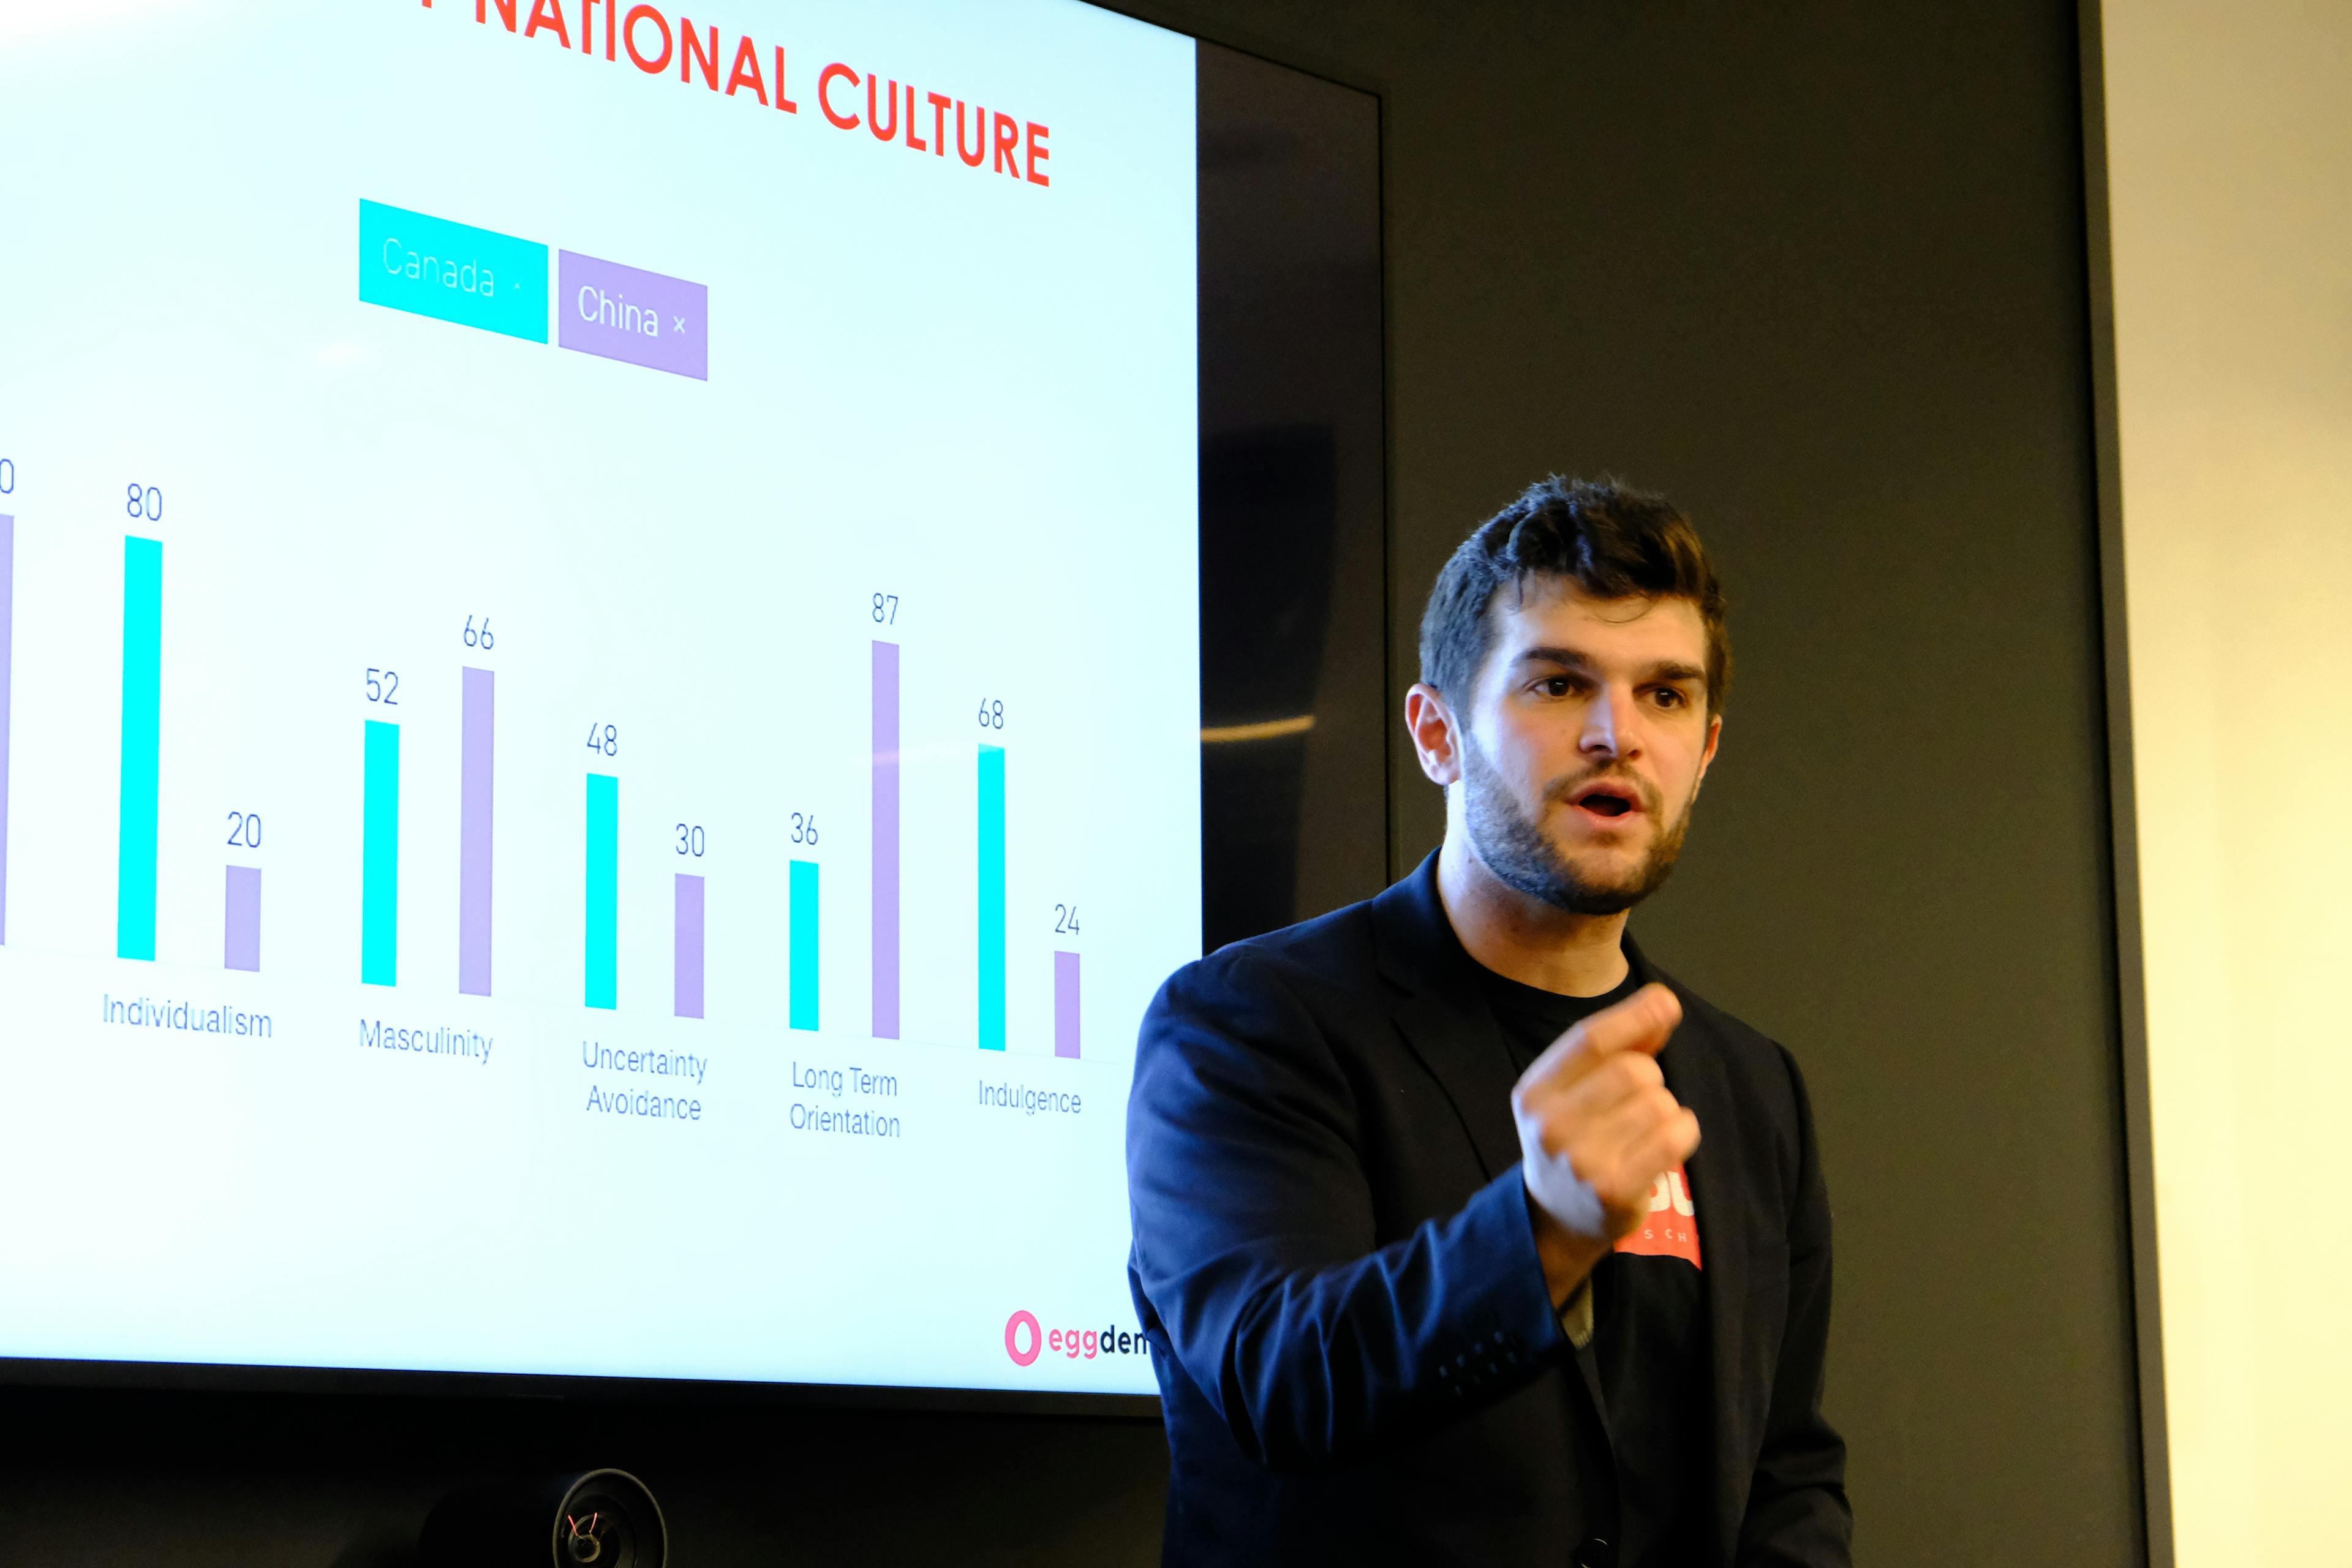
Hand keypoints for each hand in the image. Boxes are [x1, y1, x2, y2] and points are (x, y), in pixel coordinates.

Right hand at [1511, 982, 1700, 1304]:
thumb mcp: (1576, 1090)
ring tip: (1646, 1129)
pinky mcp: (1615, 1189)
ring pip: (1658, 1103)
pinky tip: (1668, 1142)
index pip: (1589, 1039)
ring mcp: (1581, 1160)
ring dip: (1666, 1109)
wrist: (1557, 1217)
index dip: (1633, 1015)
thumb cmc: (1576, 1139)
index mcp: (1535, 1091)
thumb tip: (1663, 1005)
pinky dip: (1684, 1131)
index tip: (1667, 1003)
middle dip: (1650, 1078)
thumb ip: (1619, 1046)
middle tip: (1639, 1102)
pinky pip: (1674, 1136)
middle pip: (1632, 1070)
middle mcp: (1551, 1124)